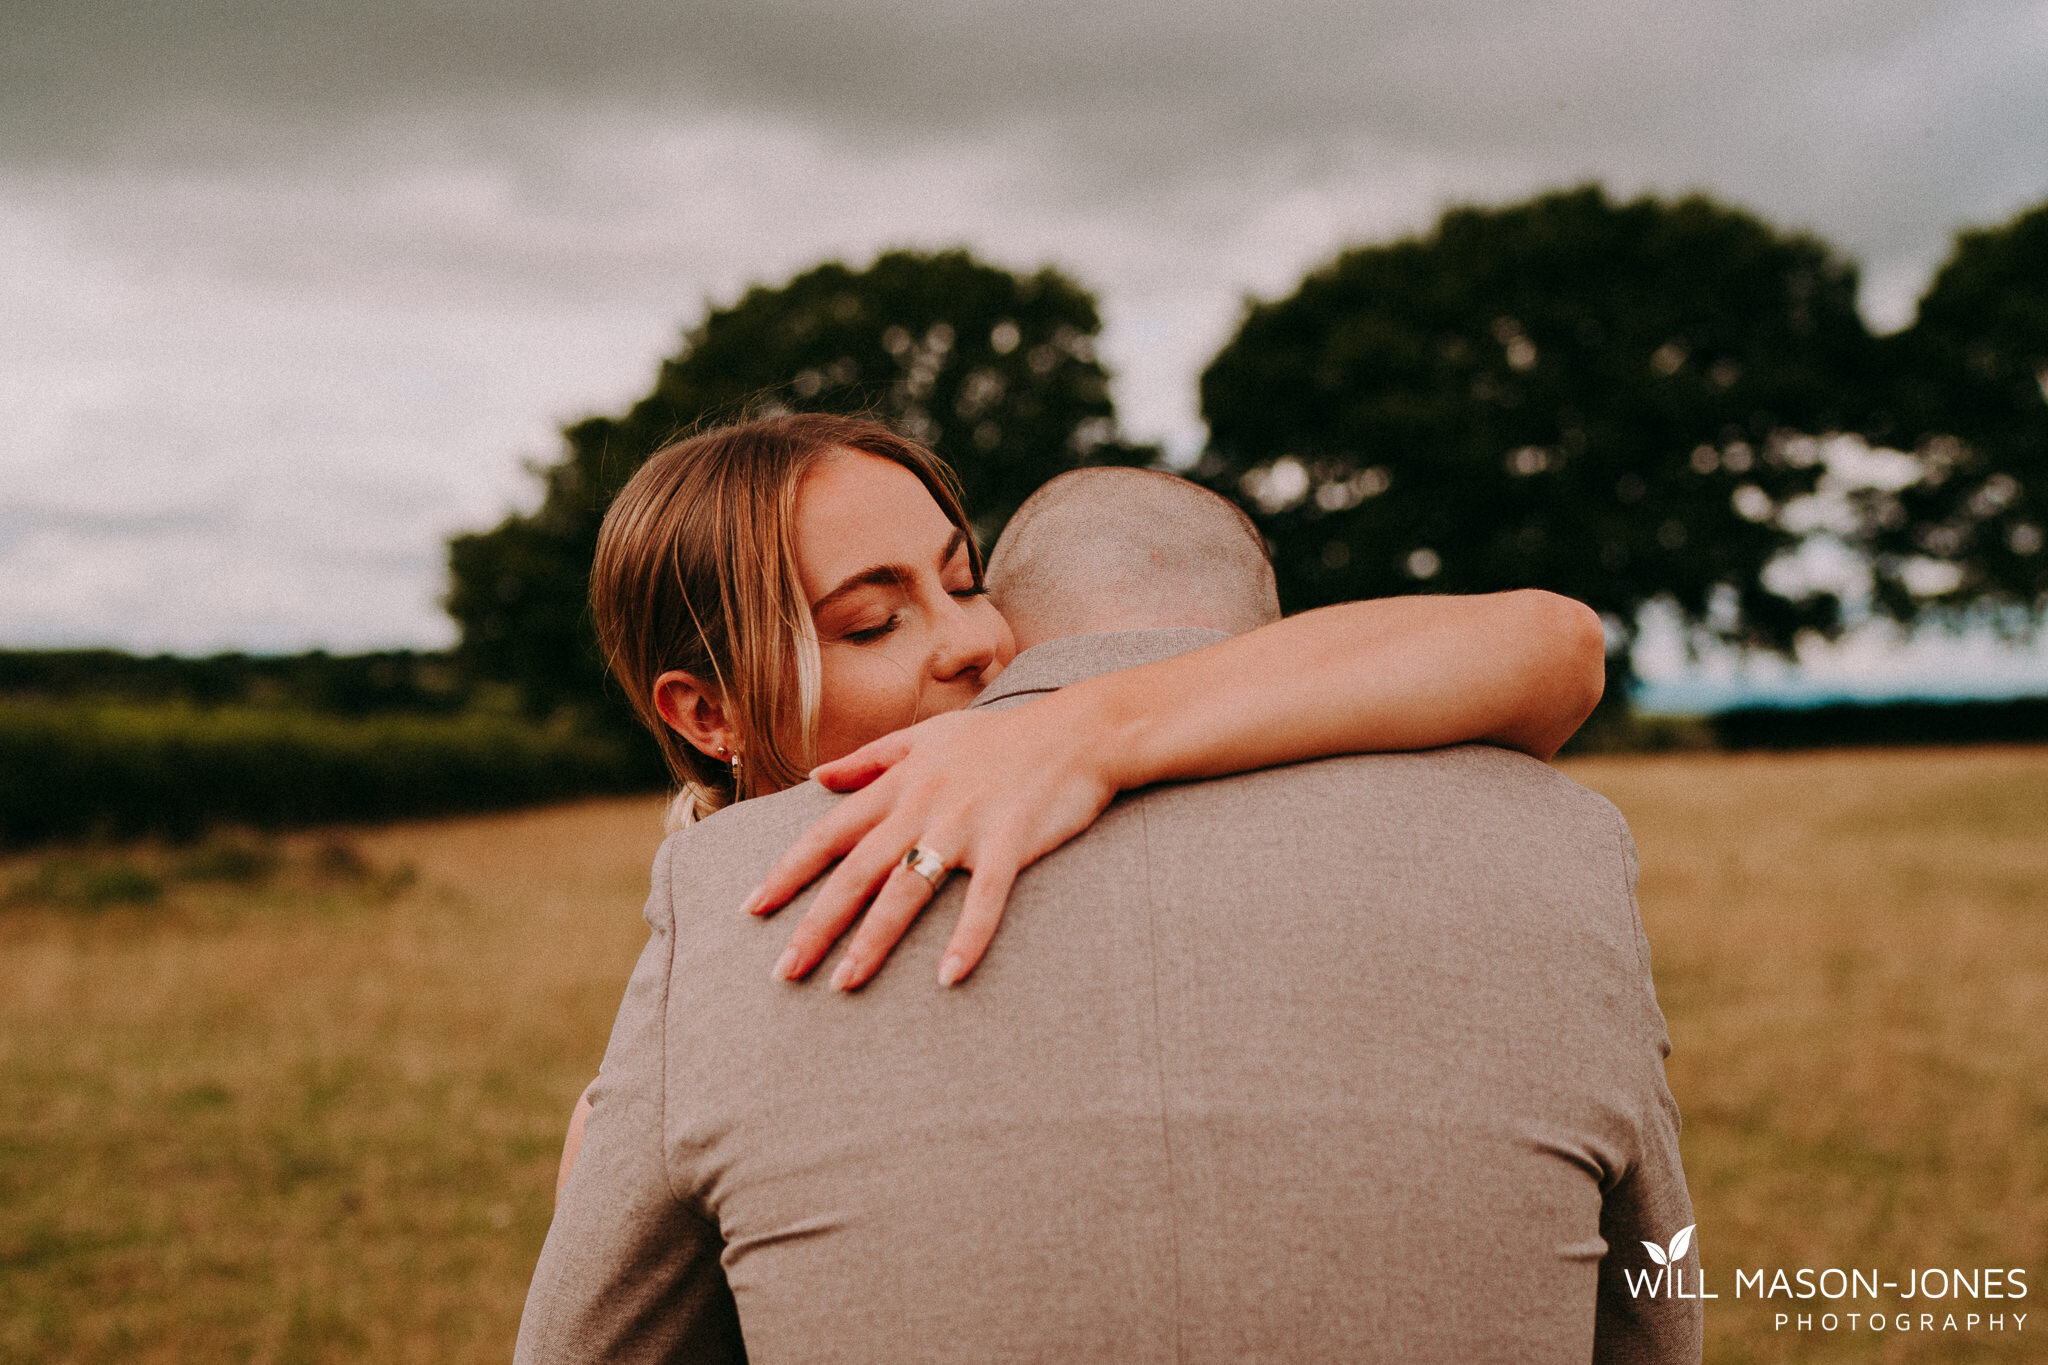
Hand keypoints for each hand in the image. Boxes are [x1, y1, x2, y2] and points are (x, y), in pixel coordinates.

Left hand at [743, 696, 1118, 988]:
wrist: (1080, 729)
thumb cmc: (1003, 737)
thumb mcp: (928, 735)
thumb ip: (870, 759)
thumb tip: (816, 777)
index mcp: (900, 784)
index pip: (830, 833)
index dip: (788, 871)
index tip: (752, 908)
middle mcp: (922, 805)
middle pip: (856, 872)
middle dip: (816, 923)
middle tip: (784, 971)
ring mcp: (965, 824)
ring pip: (906, 890)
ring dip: (873, 940)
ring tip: (844, 983)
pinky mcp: (1011, 842)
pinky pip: (984, 898)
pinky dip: (967, 938)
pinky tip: (948, 978)